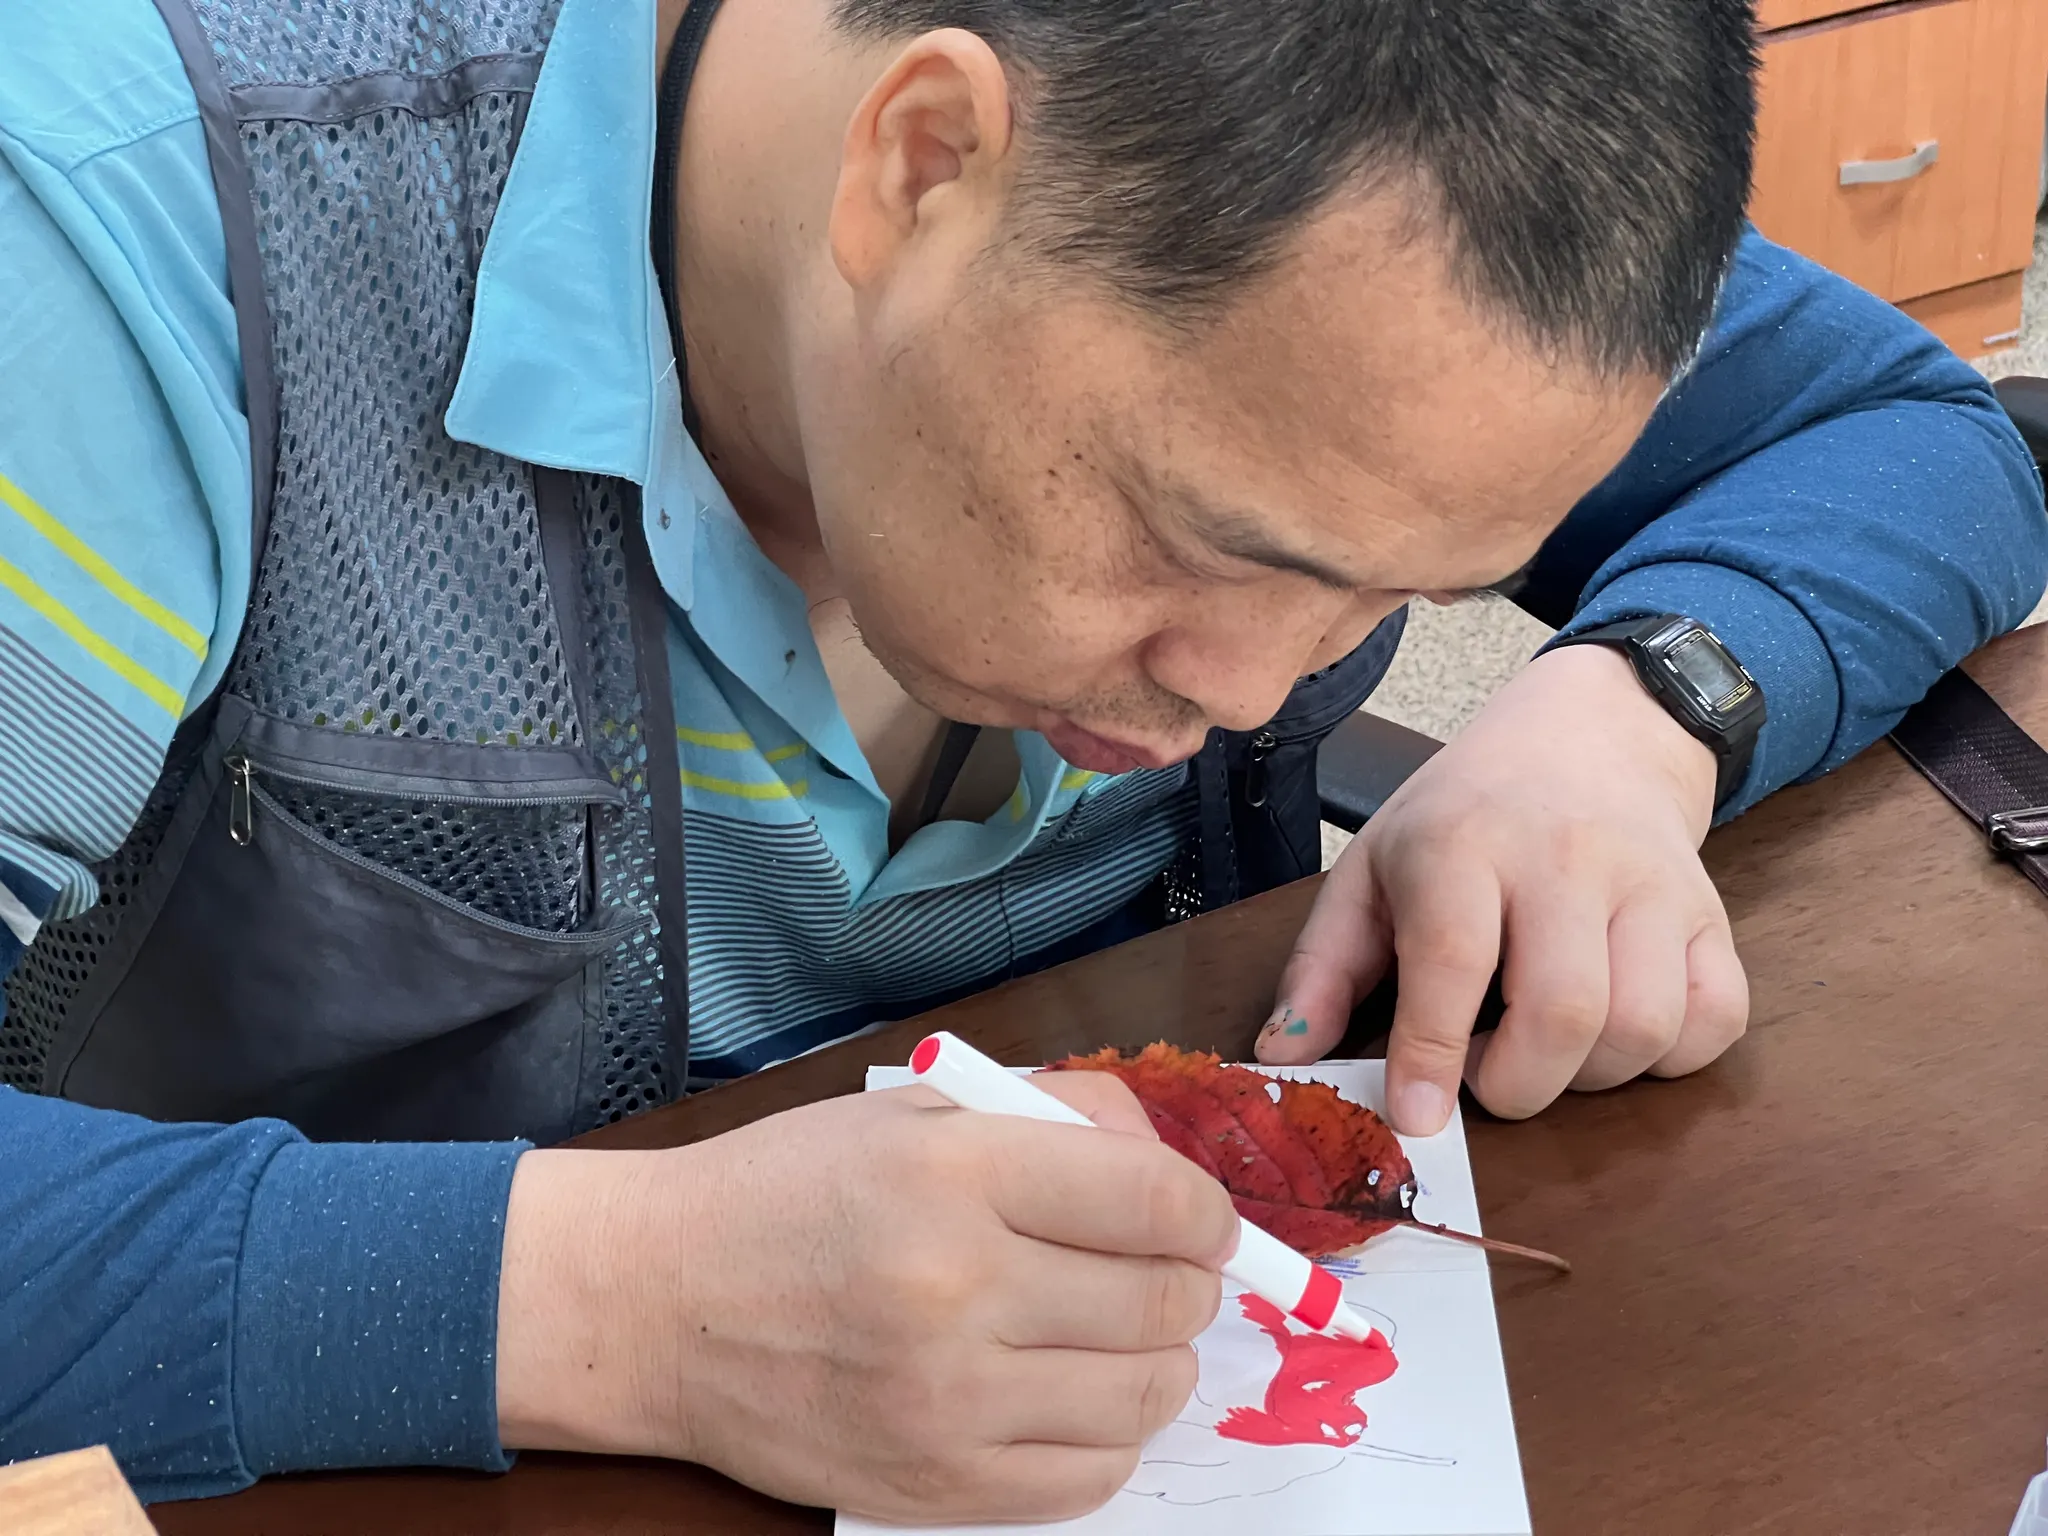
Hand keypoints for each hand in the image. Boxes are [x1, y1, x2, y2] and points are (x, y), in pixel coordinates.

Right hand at [494, 1072, 1235, 1521]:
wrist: (658, 1302)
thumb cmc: (788, 1192)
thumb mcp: (913, 1111)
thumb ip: (1055, 1116)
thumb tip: (1173, 1169)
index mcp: (955, 1173)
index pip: (1160, 1202)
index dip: (1209, 1212)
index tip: (1200, 1219)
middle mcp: (956, 1287)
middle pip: (1165, 1301)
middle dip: (1188, 1281)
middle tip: (1156, 1270)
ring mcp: (946, 1400)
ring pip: (1145, 1395)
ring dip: (1157, 1360)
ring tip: (1113, 1332)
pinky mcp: (933, 1486)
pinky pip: (1090, 1479)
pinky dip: (1107, 1436)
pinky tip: (1067, 1393)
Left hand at [1256, 642, 1748, 1132]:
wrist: (1590, 734)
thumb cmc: (1463, 817)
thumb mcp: (1371, 869)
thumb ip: (1323, 967)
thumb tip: (1282, 1058)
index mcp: (1463, 844)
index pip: (1455, 958)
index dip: (1432, 1053)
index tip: (1416, 1118)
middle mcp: (1566, 858)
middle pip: (1566, 1009)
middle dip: (1520, 1084)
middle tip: (1483, 1076)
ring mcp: (1651, 884)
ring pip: (1646, 1024)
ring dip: (1591, 1077)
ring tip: (1544, 1049)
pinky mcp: (1710, 913)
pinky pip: (1715, 1019)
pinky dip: (1670, 1057)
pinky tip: (1615, 1036)